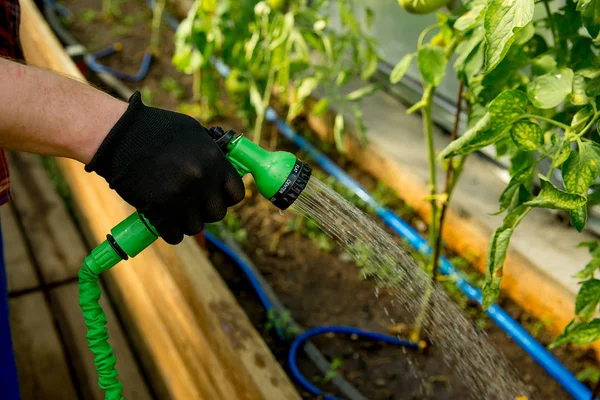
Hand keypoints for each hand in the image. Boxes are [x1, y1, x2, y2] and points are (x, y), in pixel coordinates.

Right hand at [85, 91, 244, 243]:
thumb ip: (212, 155)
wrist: (118, 135)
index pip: (236, 193)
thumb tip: (225, 171)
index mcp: (214, 160)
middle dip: (206, 210)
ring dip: (187, 222)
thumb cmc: (156, 130)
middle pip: (217, 213)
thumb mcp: (193, 134)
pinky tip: (164, 220)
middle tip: (193, 203)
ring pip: (196, 227)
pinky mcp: (159, 211)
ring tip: (175, 209)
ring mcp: (180, 197)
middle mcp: (201, 180)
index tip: (216, 195)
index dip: (226, 197)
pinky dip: (170, 231)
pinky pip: (175, 235)